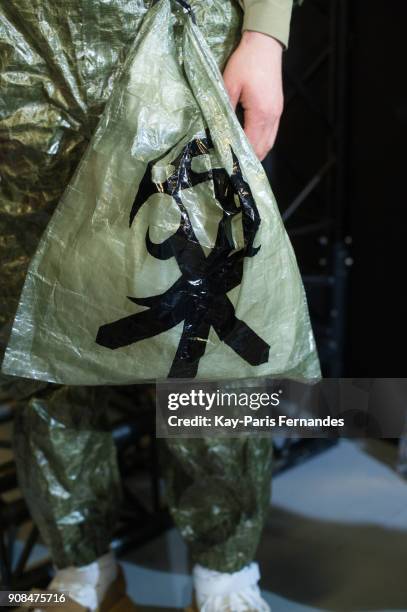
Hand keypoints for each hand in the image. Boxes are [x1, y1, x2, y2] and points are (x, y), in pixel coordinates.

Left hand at [223, 31, 283, 160]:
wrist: (265, 43)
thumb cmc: (246, 62)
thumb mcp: (229, 84)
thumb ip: (224, 108)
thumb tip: (216, 128)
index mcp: (260, 113)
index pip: (250, 144)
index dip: (239, 155)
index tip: (227, 164)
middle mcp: (272, 117)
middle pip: (262, 148)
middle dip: (249, 160)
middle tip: (233, 168)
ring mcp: (277, 113)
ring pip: (269, 143)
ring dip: (257, 153)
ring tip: (242, 160)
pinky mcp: (277, 109)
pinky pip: (272, 134)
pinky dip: (262, 143)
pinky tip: (252, 145)